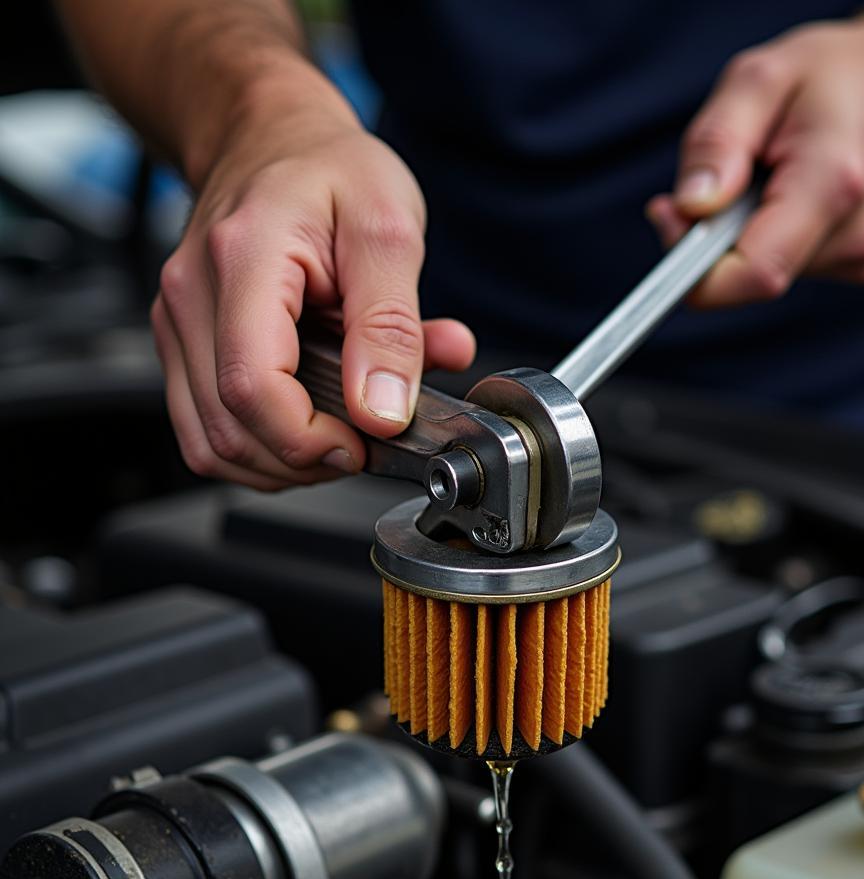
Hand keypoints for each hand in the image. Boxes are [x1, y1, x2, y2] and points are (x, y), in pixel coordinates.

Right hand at [152, 70, 474, 489]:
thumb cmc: (332, 172)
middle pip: (227, 429)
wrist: (274, 138)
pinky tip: (306, 425)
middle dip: (305, 458)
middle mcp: (191, 297)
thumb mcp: (389, 230)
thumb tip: (384, 412)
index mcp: (242, 260)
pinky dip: (261, 448)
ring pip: (211, 443)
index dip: (309, 439)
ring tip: (338, 431)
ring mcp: (178, 324)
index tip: (363, 442)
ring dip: (283, 463)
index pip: (251, 387)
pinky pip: (207, 429)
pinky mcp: (183, 345)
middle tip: (363, 439)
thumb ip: (392, 325)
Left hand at [646, 4, 863, 305]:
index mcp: (832, 184)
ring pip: (764, 272)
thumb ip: (716, 143)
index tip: (669, 221)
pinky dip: (771, 236)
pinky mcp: (859, 264)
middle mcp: (855, 234)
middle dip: (712, 239)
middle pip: (749, 276)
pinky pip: (788, 265)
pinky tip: (792, 192)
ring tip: (770, 174)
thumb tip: (688, 209)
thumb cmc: (837, 74)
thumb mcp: (759, 79)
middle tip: (717, 179)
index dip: (695, 270)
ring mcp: (862, 255)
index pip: (754, 274)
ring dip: (743, 233)